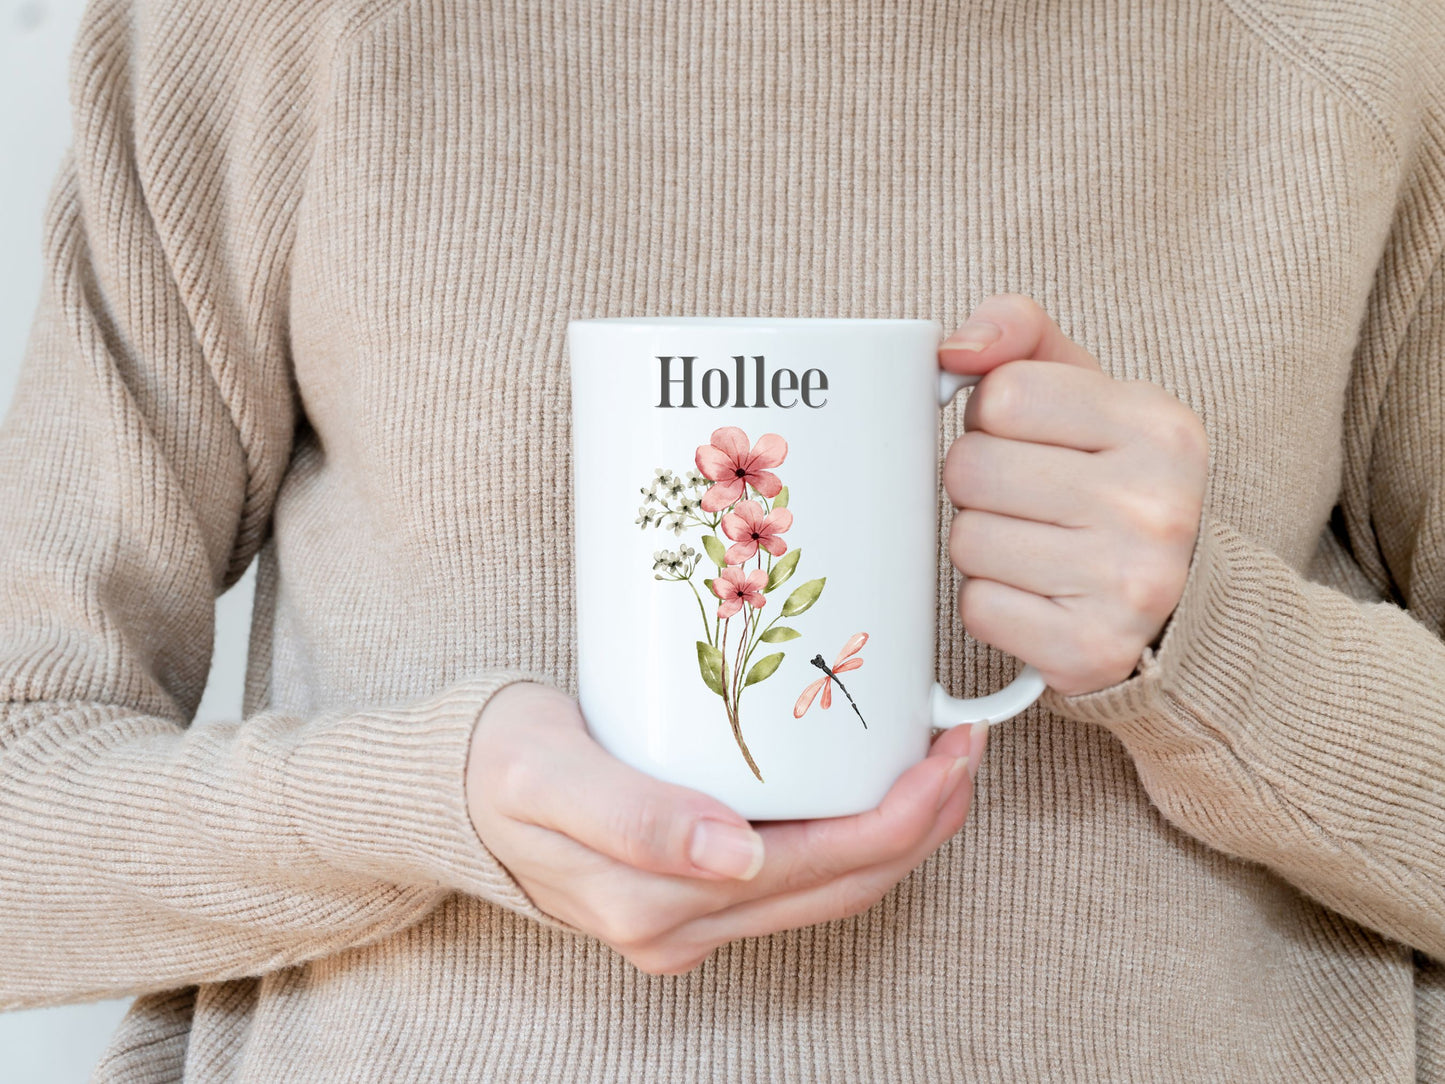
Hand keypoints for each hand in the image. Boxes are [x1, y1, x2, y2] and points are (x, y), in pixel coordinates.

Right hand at [466, 681, 985, 974]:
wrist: (452, 790)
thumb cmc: (500, 766)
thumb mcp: (550, 776)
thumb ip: (636, 819)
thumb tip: (734, 857)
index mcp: (658, 904)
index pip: (818, 871)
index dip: (899, 819)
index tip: (947, 752)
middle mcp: (685, 928)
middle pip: (840, 885)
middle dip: (919, 823)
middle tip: (964, 747)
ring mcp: (691, 919)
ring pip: (828, 888)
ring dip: (897, 832)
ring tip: (940, 764)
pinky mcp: (693, 895)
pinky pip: (796, 876)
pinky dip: (851, 833)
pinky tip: (870, 786)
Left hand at [940, 294, 1208, 696]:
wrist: (1181, 610)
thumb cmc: (1114, 485)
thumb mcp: (1091, 395)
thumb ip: (1022, 338)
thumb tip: (954, 349)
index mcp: (1161, 428)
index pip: (1004, 393)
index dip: (992, 415)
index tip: (1028, 439)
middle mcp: (1156, 505)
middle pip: (971, 468)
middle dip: (978, 482)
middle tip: (1025, 499)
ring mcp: (1129, 584)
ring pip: (966, 540)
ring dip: (981, 544)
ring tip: (1033, 547)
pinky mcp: (1091, 650)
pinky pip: (978, 608)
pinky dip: (991, 604)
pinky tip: (1037, 596)